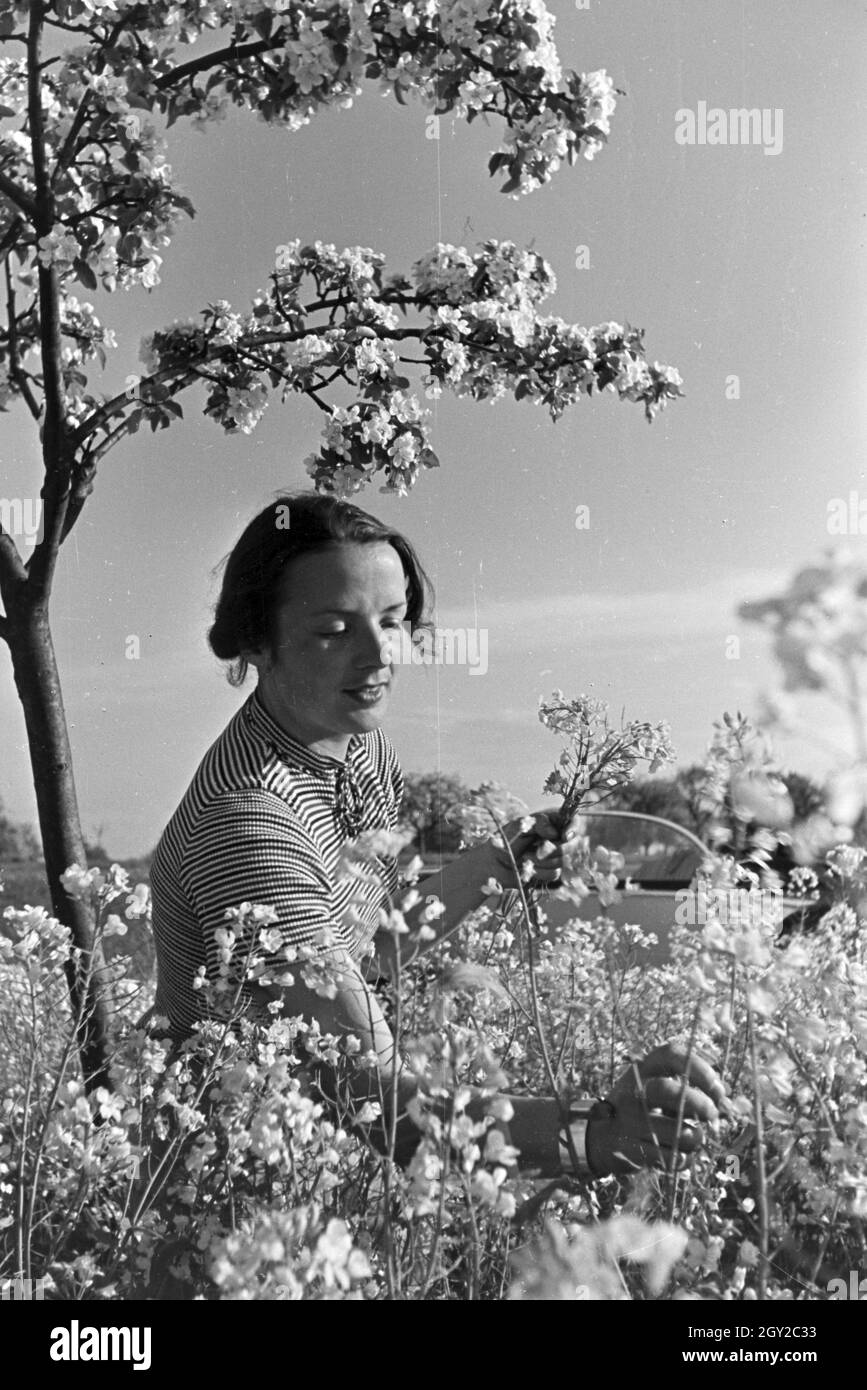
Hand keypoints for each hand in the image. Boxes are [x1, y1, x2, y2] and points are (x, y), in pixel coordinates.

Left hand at [487, 806, 574, 890]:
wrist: (494, 864)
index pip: (573, 821)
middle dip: (555, 849)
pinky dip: (540, 872)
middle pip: (571, 844)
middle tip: (538, 849)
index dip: (573, 829)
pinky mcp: (550, 871)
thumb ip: (539, 823)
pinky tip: (528, 868)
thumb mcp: (520, 825)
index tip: (565, 836)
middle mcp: (556, 838)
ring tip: (525, 857)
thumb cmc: (506, 839)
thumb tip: (555, 833)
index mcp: (551, 822)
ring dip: (543, 861)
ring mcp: (555, 856)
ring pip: (563, 860)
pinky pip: (555, 873)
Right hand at [584, 1042, 725, 1176]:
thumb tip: (726, 1100)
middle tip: (713, 1115)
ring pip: (675, 1132)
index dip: (699, 1068)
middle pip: (668, 1091)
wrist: (599, 1138)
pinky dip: (682, 1160)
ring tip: (693, 1138)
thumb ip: (688, 1090)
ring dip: (694, 1138)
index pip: (670, 1055)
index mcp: (642, 1069)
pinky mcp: (628, 1149)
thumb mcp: (656, 1089)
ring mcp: (628, 1120)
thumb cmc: (641, 1109)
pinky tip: (680, 1156)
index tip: (719, 1088)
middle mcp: (632, 1091)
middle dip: (699, 1104)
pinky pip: (668, 1158)